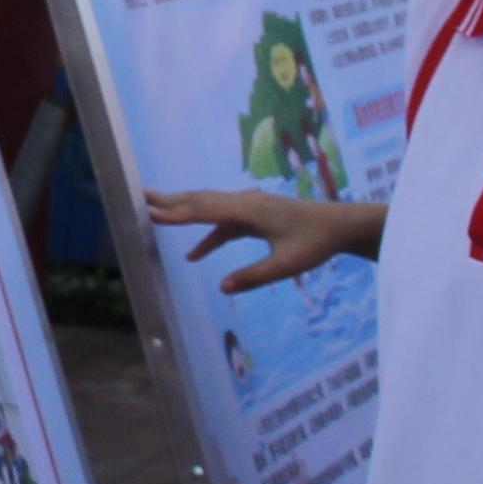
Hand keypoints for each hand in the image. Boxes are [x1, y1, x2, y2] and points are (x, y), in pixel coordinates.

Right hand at [142, 186, 379, 291]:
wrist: (341, 224)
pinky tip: (195, 254)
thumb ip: (254, 276)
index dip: (176, 214)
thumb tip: (222, 286)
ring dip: (184, 209)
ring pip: (210, 207)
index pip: (205, 211)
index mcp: (250, 210)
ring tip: (156, 211)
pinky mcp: (256, 216)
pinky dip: (207, 234)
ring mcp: (251, 207)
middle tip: (140, 197)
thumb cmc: (317, 243)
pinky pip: (224, 223)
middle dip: (171, 200)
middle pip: (201, 200)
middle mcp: (246, 203)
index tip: (150, 213)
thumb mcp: (286, 265)